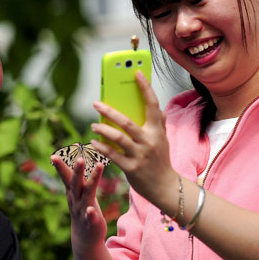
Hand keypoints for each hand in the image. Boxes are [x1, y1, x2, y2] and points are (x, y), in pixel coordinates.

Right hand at [51, 155, 107, 253]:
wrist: (84, 237)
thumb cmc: (83, 208)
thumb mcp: (79, 192)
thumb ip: (77, 177)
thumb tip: (76, 157)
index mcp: (73, 191)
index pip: (66, 176)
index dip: (61, 166)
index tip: (53, 155)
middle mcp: (75, 200)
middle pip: (75, 184)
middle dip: (77, 171)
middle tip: (80, 159)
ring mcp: (82, 211)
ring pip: (86, 196)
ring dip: (92, 181)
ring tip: (99, 167)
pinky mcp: (91, 223)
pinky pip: (90, 218)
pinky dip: (90, 214)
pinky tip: (91, 210)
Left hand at [90, 70, 177, 209]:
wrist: (165, 186)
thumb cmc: (160, 159)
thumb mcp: (163, 138)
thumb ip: (159, 122)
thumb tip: (155, 106)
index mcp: (157, 130)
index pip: (152, 104)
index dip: (145, 87)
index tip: (136, 73)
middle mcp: (149, 141)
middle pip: (127, 121)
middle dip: (109, 111)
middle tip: (96, 103)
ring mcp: (140, 155)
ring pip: (118, 138)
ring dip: (103, 130)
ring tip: (93, 124)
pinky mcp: (131, 168)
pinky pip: (113, 155)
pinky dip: (102, 148)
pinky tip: (93, 142)